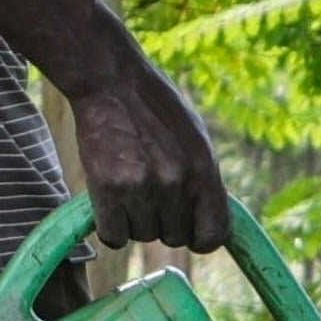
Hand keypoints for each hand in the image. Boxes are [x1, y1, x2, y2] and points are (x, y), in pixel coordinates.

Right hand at [65, 50, 230, 253]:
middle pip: (174, 237)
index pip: (214, 234)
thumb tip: (207, 219)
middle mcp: (176, 182)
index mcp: (204, 169)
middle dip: (164, 223)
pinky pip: (114, 234)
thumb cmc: (156, 108)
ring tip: (130, 189)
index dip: (202, 239)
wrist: (112, 81)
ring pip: (143, 236)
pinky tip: (111, 205)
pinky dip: (112, 227)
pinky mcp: (107, 188)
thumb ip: (204, 179)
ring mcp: (141, 187)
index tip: (191, 234)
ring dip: (136, 221)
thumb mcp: (196, 139)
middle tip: (151, 196)